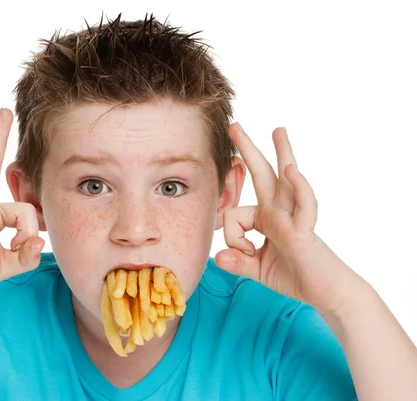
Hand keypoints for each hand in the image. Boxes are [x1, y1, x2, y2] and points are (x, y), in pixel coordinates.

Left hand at [215, 123, 363, 313]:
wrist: (326, 293)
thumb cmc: (295, 276)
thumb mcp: (256, 269)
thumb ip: (236, 262)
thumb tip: (216, 258)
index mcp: (266, 218)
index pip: (234, 214)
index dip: (232, 237)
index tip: (243, 255)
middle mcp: (278, 212)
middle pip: (261, 174)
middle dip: (248, 150)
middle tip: (234, 126)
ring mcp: (292, 218)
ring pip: (286, 180)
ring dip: (282, 153)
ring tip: (278, 130)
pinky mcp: (305, 231)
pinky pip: (304, 205)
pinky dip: (299, 188)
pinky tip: (291, 170)